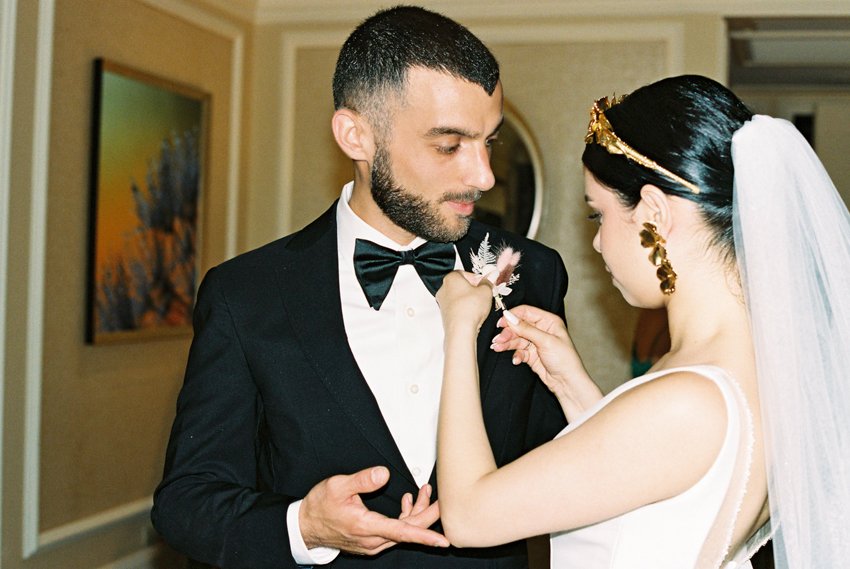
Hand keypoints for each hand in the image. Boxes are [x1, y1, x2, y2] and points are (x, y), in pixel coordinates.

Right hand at [299, 466, 448, 555]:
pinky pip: (395, 532)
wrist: (306, 526)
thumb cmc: (319, 506)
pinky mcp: (371, 542)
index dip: (425, 535)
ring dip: (416, 513)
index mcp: (366, 526)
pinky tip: (406, 502)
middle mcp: (372, 540)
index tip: (442, 540)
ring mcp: (372, 543)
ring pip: (403, 531)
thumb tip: (383, 474)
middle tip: (439, 498)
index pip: (403, 532)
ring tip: (422, 492)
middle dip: (427, 514)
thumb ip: (362, 479)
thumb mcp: (338, 486)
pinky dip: (405, 518)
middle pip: (409, 531)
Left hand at [436, 271, 492, 331]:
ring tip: (480, 304)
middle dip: (474, 288)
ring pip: (459, 297)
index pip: (465, 272)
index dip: (477, 277)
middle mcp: (444, 289)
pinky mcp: (446, 314)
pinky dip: (465, 309)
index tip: (485, 282)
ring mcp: (443, 302)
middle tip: (484, 292)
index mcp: (451, 278)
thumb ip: (488, 282)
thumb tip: (490, 278)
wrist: (461, 330)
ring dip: (469, 299)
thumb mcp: (486, 291)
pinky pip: (457, 307)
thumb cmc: (469, 309)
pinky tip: (474, 313)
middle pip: (461, 285)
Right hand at [492, 305, 601, 415]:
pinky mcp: (531, 354)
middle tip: (498, 340)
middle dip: (508, 333)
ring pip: (516, 339)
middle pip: (519, 326)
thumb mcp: (545, 341)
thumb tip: (509, 317)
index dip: (512, 316)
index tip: (501, 323)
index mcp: (548, 321)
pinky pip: (519, 351)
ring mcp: (536, 342)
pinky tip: (516, 360)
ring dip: (507, 344)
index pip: (526, 312)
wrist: (567, 383)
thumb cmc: (565, 360)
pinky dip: (516, 355)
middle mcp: (542, 330)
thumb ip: (526, 328)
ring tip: (498, 348)